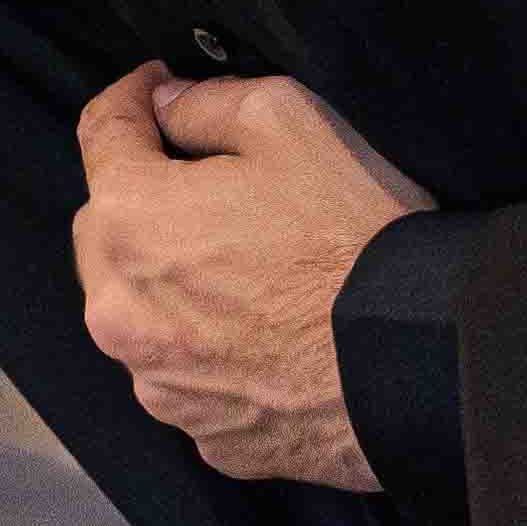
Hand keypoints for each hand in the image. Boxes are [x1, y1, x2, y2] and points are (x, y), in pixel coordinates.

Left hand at [72, 64, 430, 493]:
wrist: (426, 365)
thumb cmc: (357, 236)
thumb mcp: (289, 122)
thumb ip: (207, 103)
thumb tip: (165, 105)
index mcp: (128, 222)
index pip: (100, 134)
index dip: (131, 99)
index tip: (157, 88)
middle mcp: (120, 312)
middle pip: (108, 231)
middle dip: (144, 199)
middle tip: (210, 185)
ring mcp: (159, 385)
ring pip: (141, 313)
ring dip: (172, 284)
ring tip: (249, 270)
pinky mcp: (206, 437)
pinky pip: (190, 377)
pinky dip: (212, 351)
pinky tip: (269, 335)